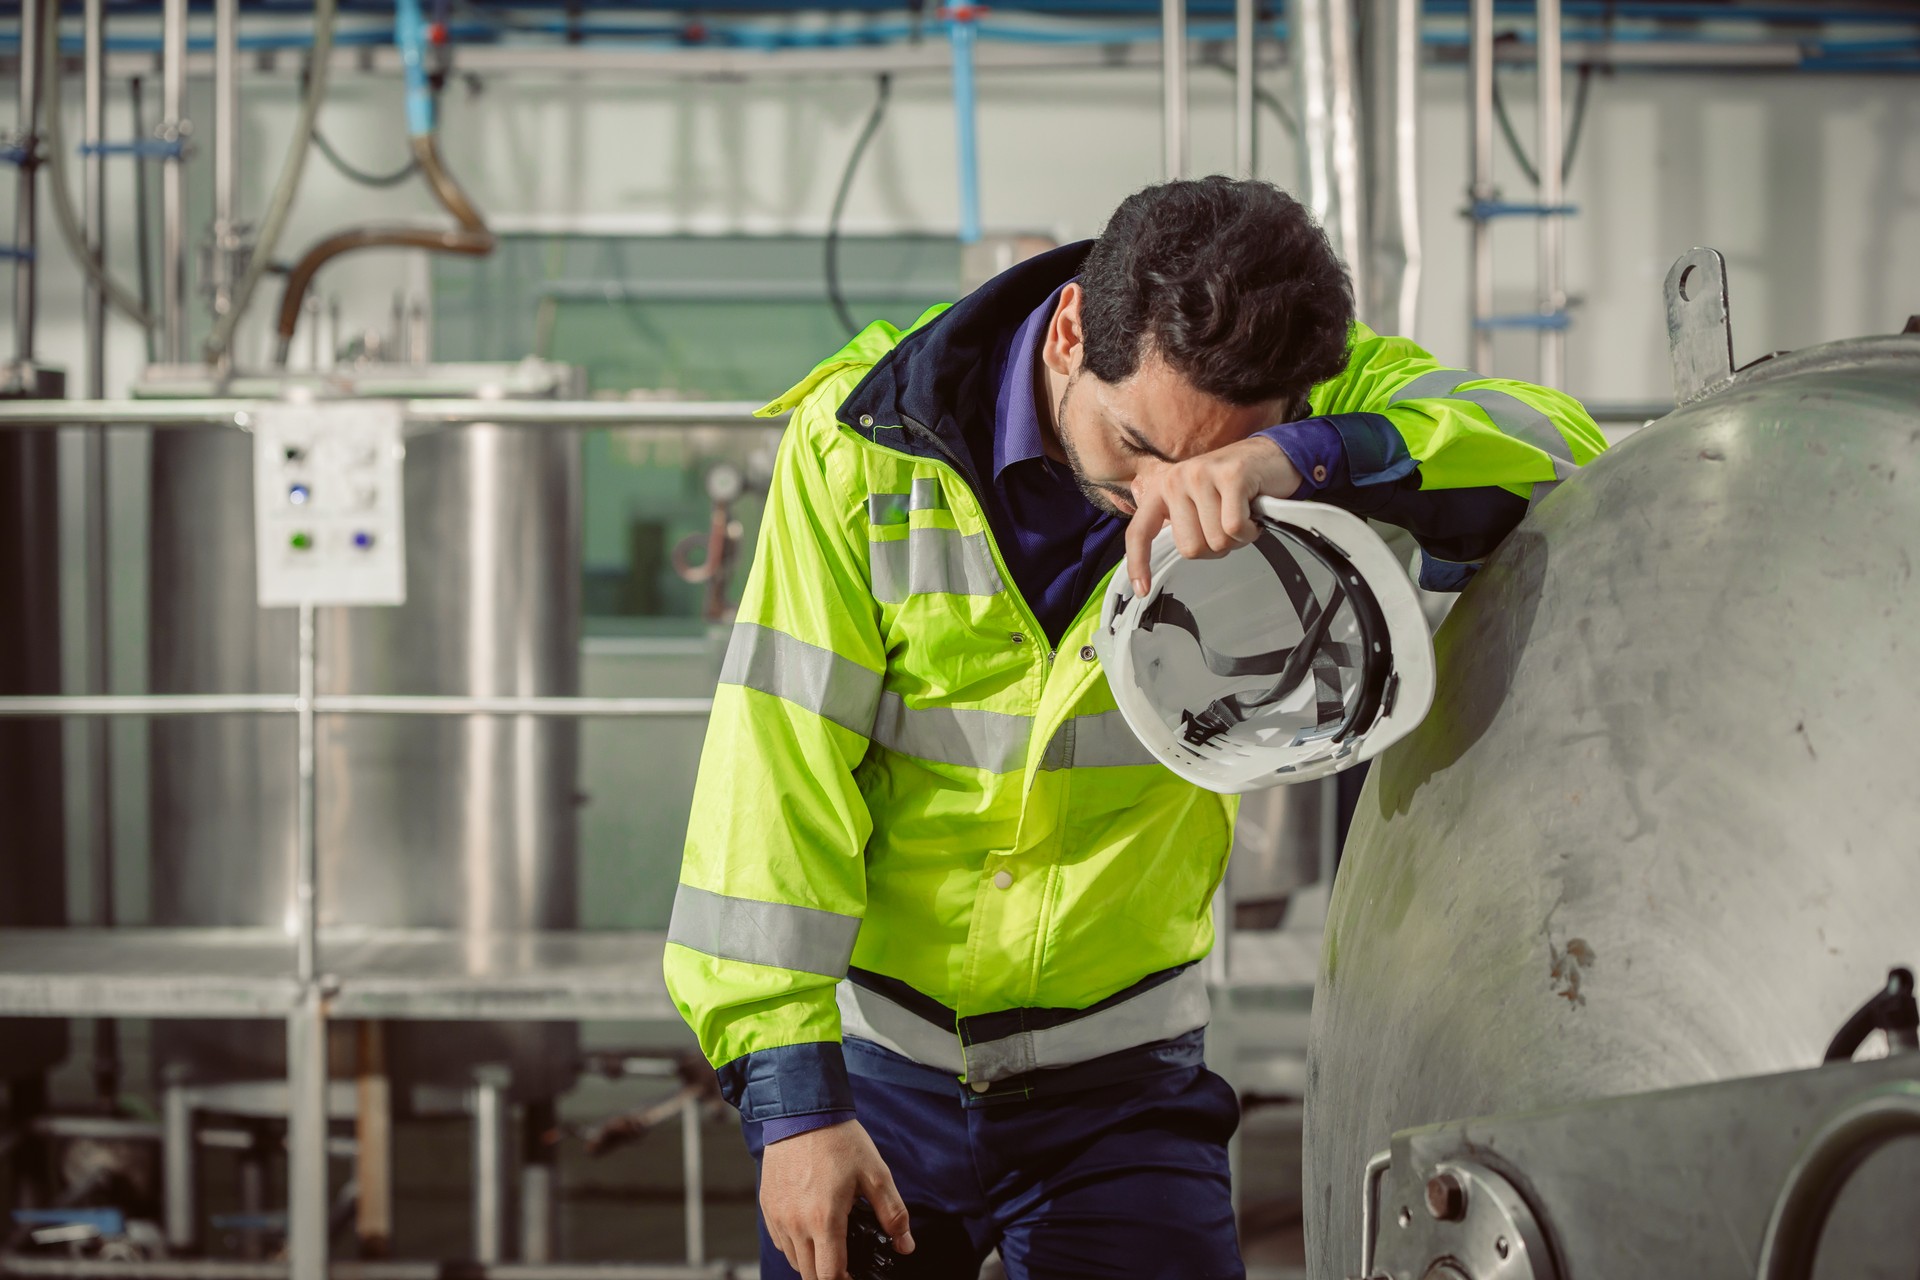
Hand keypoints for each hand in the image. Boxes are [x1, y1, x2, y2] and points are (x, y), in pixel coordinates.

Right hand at [760, 1119, 913, 1279]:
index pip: (830, 1276)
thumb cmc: (838, 1141)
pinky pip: (781, 1242)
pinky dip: (796, 1246)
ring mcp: (778, 1216)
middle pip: (810, 1275)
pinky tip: (812, 1231)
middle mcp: (796, 1223)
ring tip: (832, 1247)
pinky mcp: (768, 1207)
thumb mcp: (875, 1174)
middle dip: (830, 1276)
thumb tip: (905, 1244)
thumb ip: (893, 1214)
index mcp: (824, 1219)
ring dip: (813, 1262)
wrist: (802, 1112)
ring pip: (794, 1260)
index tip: (856, 1277)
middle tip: (848, 1265)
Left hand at [1124, 435, 1303, 594]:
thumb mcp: (1198, 503)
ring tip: (1242, 515)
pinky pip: (1235, 528)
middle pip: (1190, 548)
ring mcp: (1202, 475)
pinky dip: (1250, 531)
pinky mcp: (1231, 476)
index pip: (1140, 531)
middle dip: (1215, 547)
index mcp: (1163, 488)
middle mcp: (1176, 479)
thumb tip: (1178, 553)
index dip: (1139, 563)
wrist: (1273, 456)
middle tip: (1228, 526)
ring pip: (1216, 540)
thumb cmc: (1237, 486)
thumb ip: (1182, 524)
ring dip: (1237, 538)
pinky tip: (1254, 515)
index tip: (1142, 590)